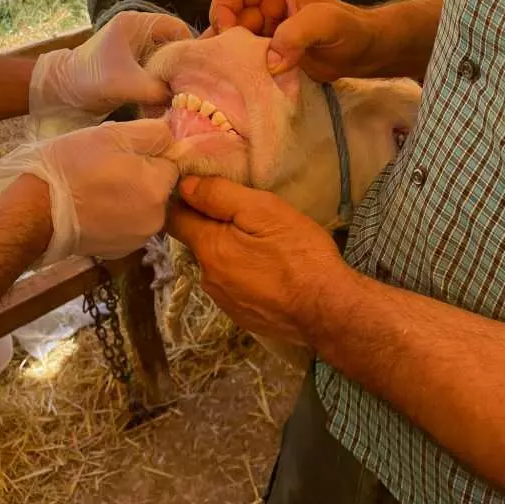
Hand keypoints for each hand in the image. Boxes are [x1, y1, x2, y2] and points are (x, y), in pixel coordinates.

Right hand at [0, 119, 178, 262]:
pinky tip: (94, 207)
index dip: (150, 153)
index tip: (124, 151)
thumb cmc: (71, 167)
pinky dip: (118, 216)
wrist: (34, 212)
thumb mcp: (112, 135)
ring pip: (145, 206)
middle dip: (141, 175)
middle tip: (107, 167)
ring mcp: (138, 238)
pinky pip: (130, 225)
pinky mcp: (121, 251)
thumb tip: (173, 132)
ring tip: (97, 187)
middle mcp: (156, 218)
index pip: (171, 162)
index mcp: (157, 187)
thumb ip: (152, 132)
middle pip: (160, 186)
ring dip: (130, 196)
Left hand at [30, 11, 190, 122]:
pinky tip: (166, 97)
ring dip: (173, 75)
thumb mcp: (126, 84)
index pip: (178, 27)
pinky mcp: (134, 62)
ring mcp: (136, 46)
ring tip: (180, 93)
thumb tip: (184, 100)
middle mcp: (139, 30)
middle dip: (183, 64)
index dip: (190, 48)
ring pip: (168, 58)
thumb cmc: (89, 80)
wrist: (62, 91)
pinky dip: (163, 82)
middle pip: (175, 43)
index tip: (196, 72)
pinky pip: (158, 68)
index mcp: (136, 22)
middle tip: (191, 86)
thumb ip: (157, 90)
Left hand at [167, 176, 350, 346]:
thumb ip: (220, 196)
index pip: (175, 219)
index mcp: (209, 249)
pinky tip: (270, 271)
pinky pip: (233, 286)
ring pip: (217, 265)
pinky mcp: (243, 317)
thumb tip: (184, 186)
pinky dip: (244, 275)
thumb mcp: (264, 211)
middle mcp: (208, 278)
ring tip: (264, 245)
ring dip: (231, 252)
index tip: (203, 190)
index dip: (185, 201)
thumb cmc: (299, 254)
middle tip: (248, 217)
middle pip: (198, 242)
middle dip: (214, 227)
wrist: (329, 311)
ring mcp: (225, 302)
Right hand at [208, 0, 375, 80]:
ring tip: (233, 77)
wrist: (364, 55)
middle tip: (232, 66)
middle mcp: (263, 1)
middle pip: (226, 18)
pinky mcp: (266, 49)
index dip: (222, 12)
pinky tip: (242, 83)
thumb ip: (298, 33)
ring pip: (231, 40)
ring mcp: (263, 27)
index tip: (230, 39)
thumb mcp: (326, 24)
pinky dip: (241, 70)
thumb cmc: (350, 31)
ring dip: (233, 58)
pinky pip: (243, 57)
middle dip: (227, 41)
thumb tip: (271, 60)